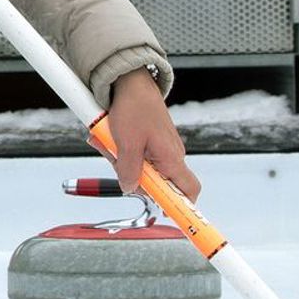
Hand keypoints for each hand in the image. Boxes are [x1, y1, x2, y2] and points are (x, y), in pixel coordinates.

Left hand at [107, 67, 200, 203]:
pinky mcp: (148, 140)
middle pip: (154, 183)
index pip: (189, 191)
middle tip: (116, 160)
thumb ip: (129, 171)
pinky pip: (134, 153)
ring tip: (109, 141)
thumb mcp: (126, 143)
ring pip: (140, 167)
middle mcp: (170, 155)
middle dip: (132, 176)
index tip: (171, 217)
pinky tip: (110, 137)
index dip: (183, 207)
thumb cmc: (134, 107)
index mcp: (172, 158)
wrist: (130, 81)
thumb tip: (130, 188)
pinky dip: (120, 149)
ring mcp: (159, 147)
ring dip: (121, 159)